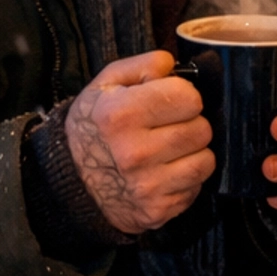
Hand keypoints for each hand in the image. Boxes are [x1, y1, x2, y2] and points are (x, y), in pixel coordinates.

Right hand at [65, 50, 215, 236]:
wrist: (71, 181)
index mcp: (121, 115)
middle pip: (201, 129)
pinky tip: (165, 172)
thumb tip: (173, 65)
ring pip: (206, 160)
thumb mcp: (106, 84)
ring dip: (192, 152)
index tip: (171, 100)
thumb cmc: (94, 127)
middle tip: (168, 127)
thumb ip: (143, 65)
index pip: (189, 97)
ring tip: (169, 149)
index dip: (183, 95)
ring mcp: (146, 186)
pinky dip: (186, 178)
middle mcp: (134, 153)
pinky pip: (196, 187)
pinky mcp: (157, 210)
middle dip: (190, 123)